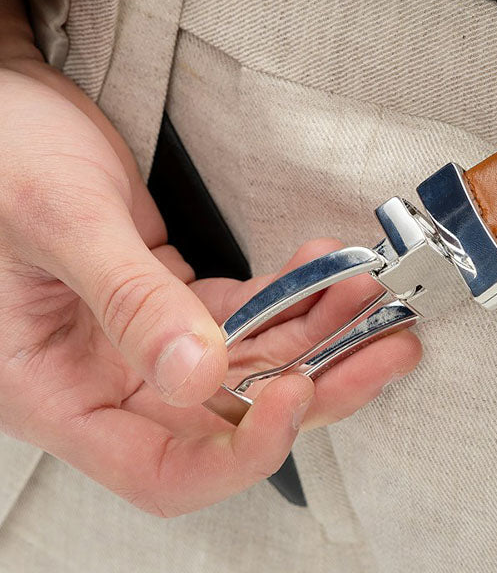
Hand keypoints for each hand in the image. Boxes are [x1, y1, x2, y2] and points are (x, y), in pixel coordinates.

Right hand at [0, 0, 420, 513]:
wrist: (0, 99)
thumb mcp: (58, 219)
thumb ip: (129, 298)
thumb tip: (198, 374)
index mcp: (54, 394)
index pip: (160, 473)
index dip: (239, 456)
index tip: (298, 395)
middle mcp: (101, 384)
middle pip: (224, 424)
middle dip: (312, 387)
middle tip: (383, 347)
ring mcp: (137, 346)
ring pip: (246, 369)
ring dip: (316, 336)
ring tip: (371, 296)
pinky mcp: (167, 305)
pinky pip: (243, 319)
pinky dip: (289, 298)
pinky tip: (326, 269)